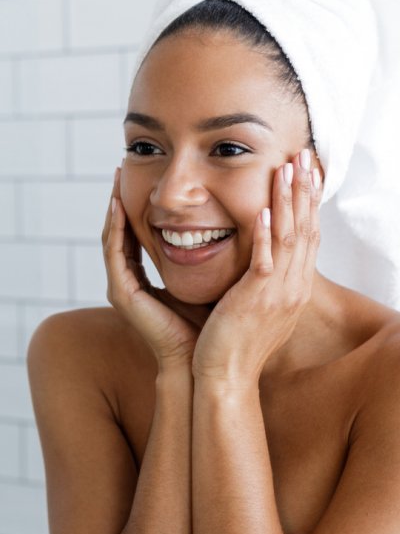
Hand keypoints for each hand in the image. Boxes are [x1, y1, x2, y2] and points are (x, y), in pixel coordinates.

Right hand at [104, 166, 203, 368]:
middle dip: (119, 200)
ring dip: (113, 207)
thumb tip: (232, 226)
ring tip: (117, 178)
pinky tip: (119, 205)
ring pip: (112, 237)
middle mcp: (128, 283)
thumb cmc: (212, 327)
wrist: (205, 362)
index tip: (143, 178)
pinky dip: (116, 227)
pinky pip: (114, 253)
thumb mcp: (209, 280)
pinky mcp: (122, 294)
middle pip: (119, 232)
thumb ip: (209, 257)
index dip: (136, 207)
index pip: (135, 235)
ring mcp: (120, 288)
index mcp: (144, 281)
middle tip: (122, 167)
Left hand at [193, 151, 321, 383]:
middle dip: (305, 190)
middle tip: (305, 156)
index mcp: (291, 287)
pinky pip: (265, 261)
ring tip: (288, 168)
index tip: (307, 171)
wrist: (224, 378)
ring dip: (289, 200)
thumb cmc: (231, 344)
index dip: (308, 201)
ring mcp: (277, 293)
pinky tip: (263, 210)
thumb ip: (258, 281)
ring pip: (289, 238)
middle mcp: (292, 287)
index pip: (307, 235)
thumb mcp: (253, 306)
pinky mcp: (256, 300)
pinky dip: (265, 234)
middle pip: (306, 228)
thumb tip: (256, 261)